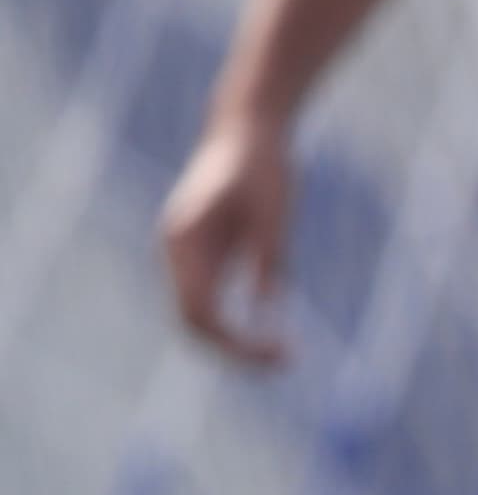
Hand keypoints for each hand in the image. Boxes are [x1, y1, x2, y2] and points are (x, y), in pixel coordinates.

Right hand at [160, 115, 294, 365]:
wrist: (248, 131)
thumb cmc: (262, 164)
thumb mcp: (274, 210)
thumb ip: (268, 257)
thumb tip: (267, 308)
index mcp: (183, 242)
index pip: (198, 313)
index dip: (235, 343)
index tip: (279, 353)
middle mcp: (176, 253)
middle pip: (193, 323)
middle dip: (234, 350)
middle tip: (284, 363)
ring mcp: (187, 257)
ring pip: (199, 318)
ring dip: (235, 343)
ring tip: (282, 357)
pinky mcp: (206, 258)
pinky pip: (213, 305)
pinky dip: (237, 327)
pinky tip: (273, 339)